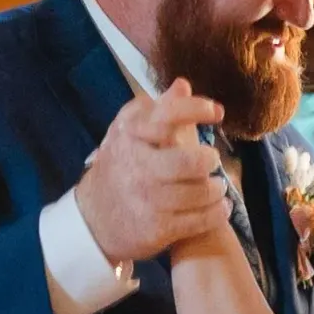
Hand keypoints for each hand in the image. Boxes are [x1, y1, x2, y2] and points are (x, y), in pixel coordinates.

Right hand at [74, 79, 228, 267]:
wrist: (92, 221)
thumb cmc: (120, 169)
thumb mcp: (128, 135)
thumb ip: (157, 110)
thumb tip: (183, 85)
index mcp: (130, 137)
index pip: (167, 116)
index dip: (196, 110)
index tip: (216, 112)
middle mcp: (138, 167)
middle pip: (190, 161)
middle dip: (210, 160)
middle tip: (212, 160)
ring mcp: (148, 200)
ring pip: (200, 192)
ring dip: (217, 189)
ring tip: (218, 187)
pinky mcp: (158, 228)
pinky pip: (200, 220)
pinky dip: (217, 212)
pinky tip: (220, 207)